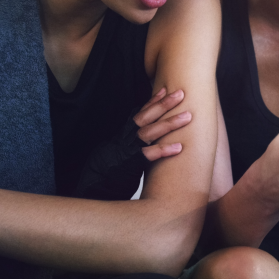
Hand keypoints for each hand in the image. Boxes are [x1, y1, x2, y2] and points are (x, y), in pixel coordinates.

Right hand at [76, 87, 190, 199]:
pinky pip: (147, 154)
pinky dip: (163, 150)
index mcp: (122, 135)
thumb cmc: (105, 175)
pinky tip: (179, 147)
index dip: (152, 101)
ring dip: (169, 123)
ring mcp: (126, 150)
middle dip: (164, 104)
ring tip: (188, 116)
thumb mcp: (117, 155)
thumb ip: (131, 148)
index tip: (164, 89)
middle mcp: (124, 139)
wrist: (91, 189)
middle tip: (181, 93)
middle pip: (145, 117)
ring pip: (149, 132)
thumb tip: (146, 144)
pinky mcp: (129, 164)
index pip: (139, 114)